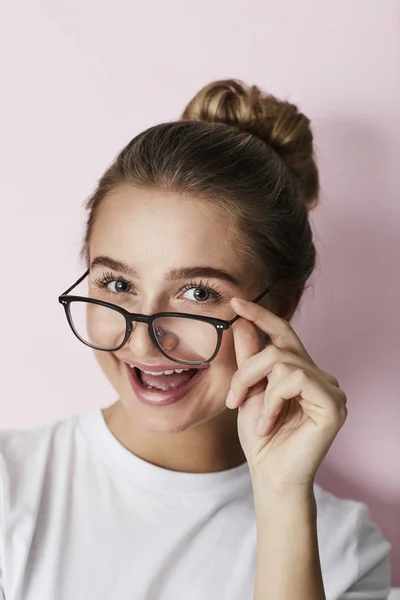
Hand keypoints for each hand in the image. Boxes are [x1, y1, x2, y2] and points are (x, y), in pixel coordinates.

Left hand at [226, 297, 347, 488]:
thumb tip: (241, 322)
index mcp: (300, 371)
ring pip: (283, 361)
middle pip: (278, 347)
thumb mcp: (248, 391)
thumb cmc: (260, 437)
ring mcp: (330, 389)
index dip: (261, 315)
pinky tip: (268, 423)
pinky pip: (296, 380)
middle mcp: (319, 376)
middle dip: (247, 370)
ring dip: (257, 386)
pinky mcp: (334, 404)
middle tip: (232, 398)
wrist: (269, 475)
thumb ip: (248, 358)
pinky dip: (274, 400)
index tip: (237, 302)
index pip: (283, 333)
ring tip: (252, 415)